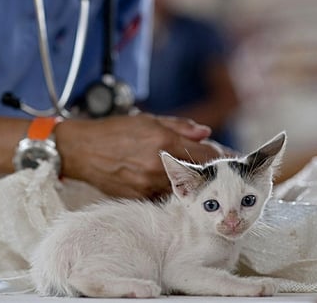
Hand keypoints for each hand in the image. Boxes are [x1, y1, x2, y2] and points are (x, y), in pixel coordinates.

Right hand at [56, 112, 219, 198]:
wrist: (81, 150)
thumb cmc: (113, 131)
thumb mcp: (148, 120)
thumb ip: (180, 127)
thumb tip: (205, 132)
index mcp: (162, 142)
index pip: (205, 154)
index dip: (223, 157)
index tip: (235, 160)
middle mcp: (157, 165)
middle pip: (198, 173)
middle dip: (211, 171)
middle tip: (220, 169)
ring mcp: (147, 184)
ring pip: (183, 187)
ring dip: (193, 182)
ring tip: (197, 177)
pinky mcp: (138, 197)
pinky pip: (163, 195)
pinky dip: (171, 189)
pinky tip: (170, 183)